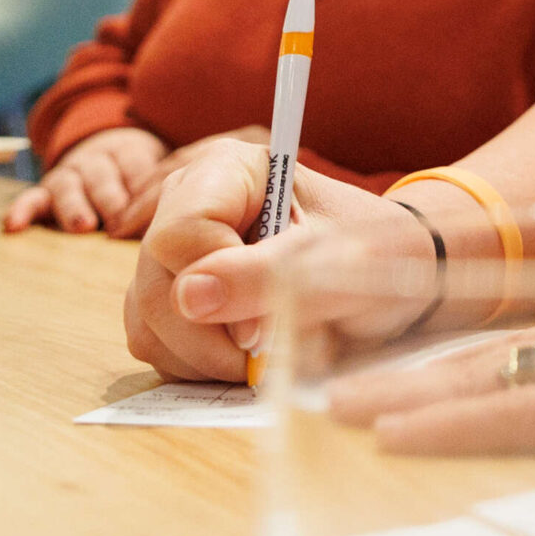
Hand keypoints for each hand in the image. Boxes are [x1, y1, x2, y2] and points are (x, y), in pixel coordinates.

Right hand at [3, 127, 165, 233]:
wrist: (111, 153)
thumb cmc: (141, 177)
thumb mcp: (159, 171)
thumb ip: (165, 190)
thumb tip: (181, 224)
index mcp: (130, 152)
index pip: (138, 167)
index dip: (143, 187)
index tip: (152, 210)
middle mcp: (97, 160)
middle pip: (104, 177)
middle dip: (112, 199)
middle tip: (120, 222)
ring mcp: (70, 174)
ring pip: (69, 186)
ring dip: (75, 206)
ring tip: (83, 227)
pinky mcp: (46, 191)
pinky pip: (31, 198)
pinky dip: (22, 210)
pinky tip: (13, 226)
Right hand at [122, 139, 415, 382]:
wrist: (387, 276)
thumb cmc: (374, 256)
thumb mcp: (338, 266)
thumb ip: (269, 276)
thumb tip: (191, 295)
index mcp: (229, 170)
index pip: (180, 236)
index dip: (216, 288)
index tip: (266, 320)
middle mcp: (187, 202)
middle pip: (156, 284)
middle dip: (210, 336)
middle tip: (270, 344)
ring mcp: (171, 251)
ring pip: (147, 320)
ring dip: (204, 357)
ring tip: (265, 348)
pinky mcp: (166, 294)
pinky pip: (151, 342)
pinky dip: (194, 365)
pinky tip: (241, 355)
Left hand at [326, 253, 534, 454]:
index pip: (522, 345)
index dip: (457, 361)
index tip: (406, 371)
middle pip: (480, 357)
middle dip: (405, 376)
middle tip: (336, 388)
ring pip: (475, 382)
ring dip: (402, 398)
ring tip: (340, 409)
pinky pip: (508, 416)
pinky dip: (447, 424)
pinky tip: (399, 435)